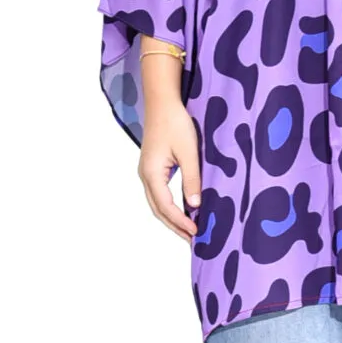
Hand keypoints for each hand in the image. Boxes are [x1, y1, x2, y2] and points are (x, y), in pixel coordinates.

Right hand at [139, 98, 201, 239]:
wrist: (162, 102)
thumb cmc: (175, 123)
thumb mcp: (189, 152)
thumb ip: (191, 179)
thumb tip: (195, 205)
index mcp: (152, 174)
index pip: (166, 207)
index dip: (181, 222)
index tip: (196, 232)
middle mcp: (145, 176)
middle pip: (158, 210)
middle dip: (174, 226)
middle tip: (192, 240)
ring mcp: (147, 172)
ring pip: (157, 203)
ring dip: (171, 218)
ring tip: (188, 229)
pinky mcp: (152, 167)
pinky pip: (159, 193)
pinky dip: (170, 205)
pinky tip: (183, 208)